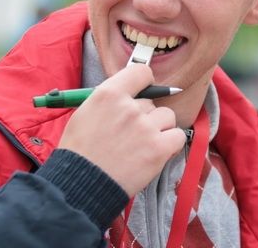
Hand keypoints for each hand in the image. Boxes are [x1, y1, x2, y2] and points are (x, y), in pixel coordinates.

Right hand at [58, 64, 185, 196]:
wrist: (80, 185)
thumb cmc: (79, 152)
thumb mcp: (85, 114)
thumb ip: (110, 100)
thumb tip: (131, 94)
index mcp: (109, 94)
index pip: (141, 72)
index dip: (144, 82)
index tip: (143, 90)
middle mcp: (129, 108)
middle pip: (152, 102)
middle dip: (145, 115)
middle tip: (129, 134)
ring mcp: (146, 128)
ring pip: (167, 117)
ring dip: (158, 129)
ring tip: (141, 145)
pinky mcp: (158, 148)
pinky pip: (178, 136)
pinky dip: (170, 143)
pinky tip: (155, 151)